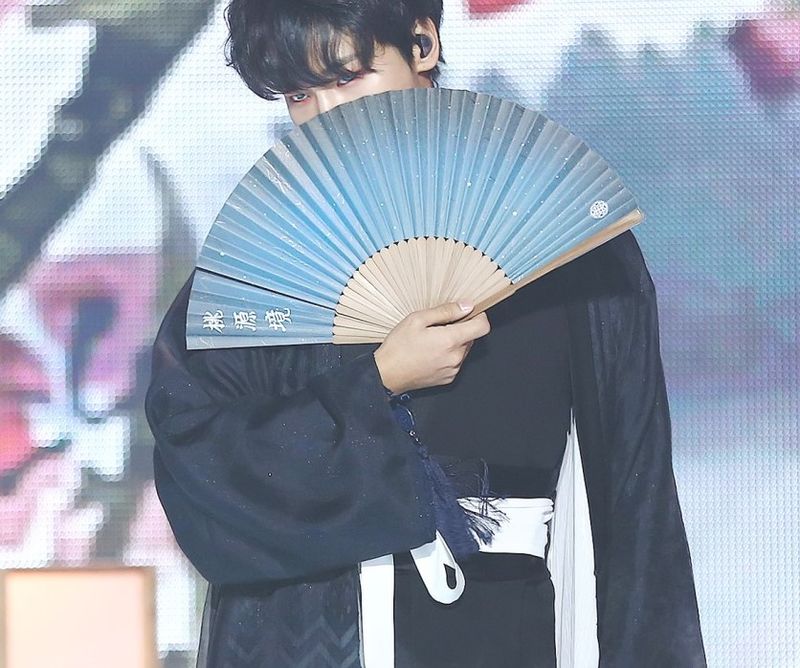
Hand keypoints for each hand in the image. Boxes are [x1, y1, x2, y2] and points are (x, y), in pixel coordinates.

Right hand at [373, 302, 490, 394]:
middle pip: (472, 337)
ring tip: (432, 340)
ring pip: (463, 350)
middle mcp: (455, 357)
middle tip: (440, 326)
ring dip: (454, 342)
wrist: (386, 374)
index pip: (482, 327)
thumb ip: (446, 311)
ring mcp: (452, 370)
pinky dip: (448, 355)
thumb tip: (466, 306)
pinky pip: (455, 362)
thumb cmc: (398, 347)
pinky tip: (431, 352)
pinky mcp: (447, 378)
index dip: (479, 316)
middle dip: (461, 329)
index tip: (471, 313)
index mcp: (450, 340)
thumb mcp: (417, 319)